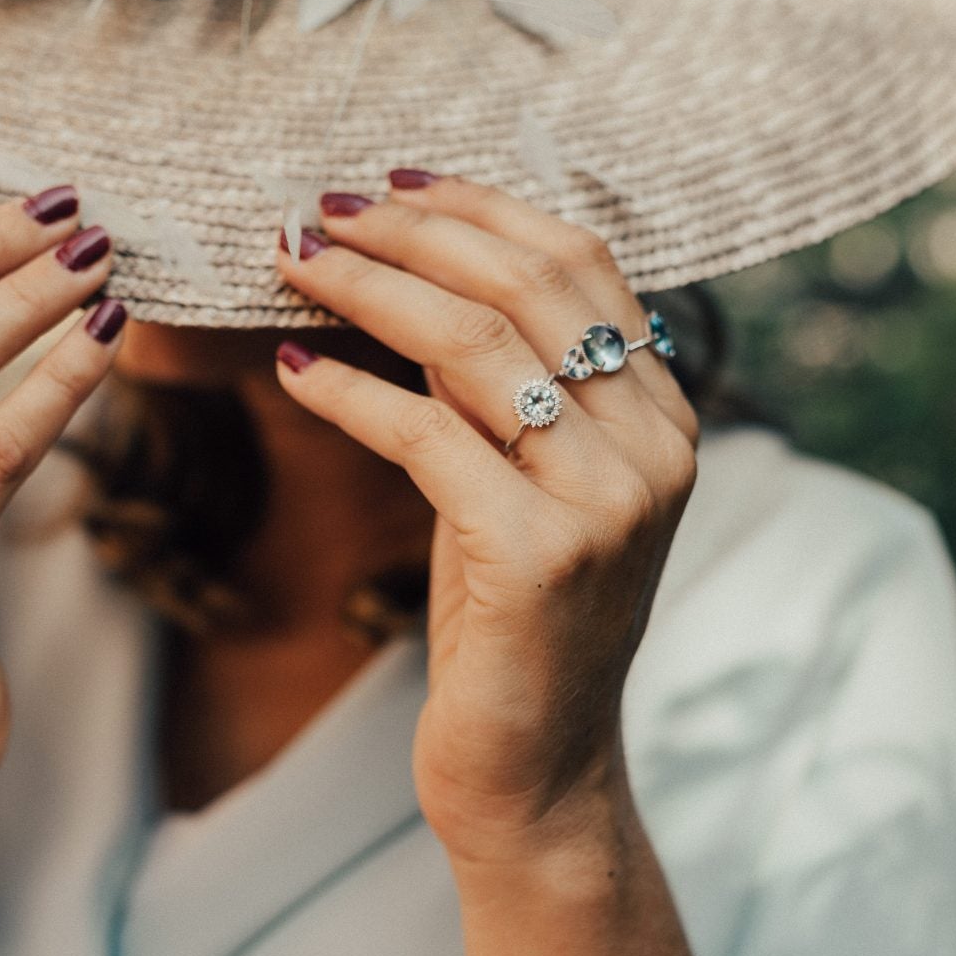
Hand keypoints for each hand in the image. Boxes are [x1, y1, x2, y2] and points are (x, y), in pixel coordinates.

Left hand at [273, 174, 699, 868]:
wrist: (534, 772)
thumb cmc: (512, 625)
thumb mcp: (517, 486)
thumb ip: (499, 391)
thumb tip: (412, 278)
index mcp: (665, 416)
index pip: (580, 263)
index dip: (478, 207)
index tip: (385, 183)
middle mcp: (656, 448)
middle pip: (526, 286)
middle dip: (410, 233)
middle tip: (314, 212)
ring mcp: (608, 502)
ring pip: (474, 346)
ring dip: (366, 290)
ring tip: (289, 264)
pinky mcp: (541, 555)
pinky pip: (427, 436)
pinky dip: (350, 393)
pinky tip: (292, 371)